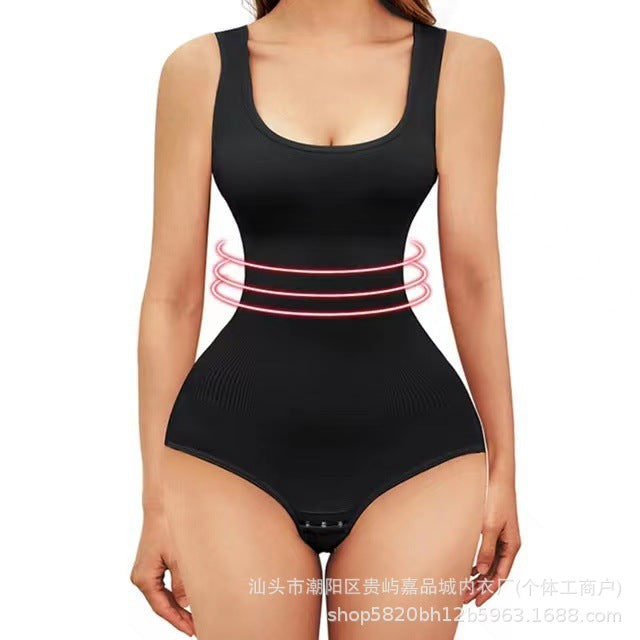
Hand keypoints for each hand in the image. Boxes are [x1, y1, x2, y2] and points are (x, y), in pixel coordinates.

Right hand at [130, 509, 194, 635]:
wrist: (162, 502)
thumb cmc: (169, 525)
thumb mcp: (180, 556)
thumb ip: (183, 582)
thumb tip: (186, 602)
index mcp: (144, 578)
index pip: (162, 607)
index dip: (178, 621)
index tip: (192, 631)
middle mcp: (141, 576)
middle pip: (161, 603)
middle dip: (179, 616)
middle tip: (196, 627)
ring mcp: (146, 569)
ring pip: (163, 594)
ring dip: (177, 604)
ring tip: (194, 616)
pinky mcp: (153, 561)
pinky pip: (164, 583)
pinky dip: (174, 591)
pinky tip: (187, 597)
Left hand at [464, 475, 520, 605]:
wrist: (497, 475)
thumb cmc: (496, 498)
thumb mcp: (490, 526)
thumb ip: (486, 549)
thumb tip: (482, 571)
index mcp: (512, 545)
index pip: (501, 576)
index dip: (489, 590)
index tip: (477, 601)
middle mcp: (509, 544)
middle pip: (495, 572)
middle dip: (481, 587)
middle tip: (464, 598)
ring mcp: (502, 536)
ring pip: (490, 563)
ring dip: (478, 576)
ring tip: (464, 587)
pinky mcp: (494, 528)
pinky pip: (487, 552)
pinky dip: (478, 562)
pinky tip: (468, 568)